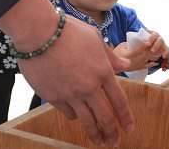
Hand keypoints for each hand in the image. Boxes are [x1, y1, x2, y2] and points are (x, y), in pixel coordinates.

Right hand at [0, 0, 133, 147]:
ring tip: (100, 142)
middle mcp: (89, 87)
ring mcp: (71, 94)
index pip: (119, 100)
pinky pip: (68, 113)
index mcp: (103, 71)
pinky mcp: (54, 97)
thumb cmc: (68, 30)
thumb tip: (125, 65)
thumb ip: (110, 55)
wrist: (39, 33)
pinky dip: (75, 117)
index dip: (126, 117)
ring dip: (95, 134)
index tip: (129, 128)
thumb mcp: (94, 38)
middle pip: (105, 117)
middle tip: (115, 143)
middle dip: (112, 133)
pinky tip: (77, 118)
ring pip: (87, 121)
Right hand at [113, 31, 168, 70]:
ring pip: (144, 61)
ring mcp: (133, 67)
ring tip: (152, 51)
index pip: (136, 51)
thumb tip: (139, 41)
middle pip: (142, 56)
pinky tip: (154, 62)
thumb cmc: (116, 53)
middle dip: (147, 51)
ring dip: (149, 56)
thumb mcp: (121, 46)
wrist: (113, 65)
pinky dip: (149, 65)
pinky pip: (144, 67)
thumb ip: (130, 44)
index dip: (143, 46)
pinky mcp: (135, 69)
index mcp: (126, 56)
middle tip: (152, 46)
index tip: (148, 42)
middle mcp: (130, 62)